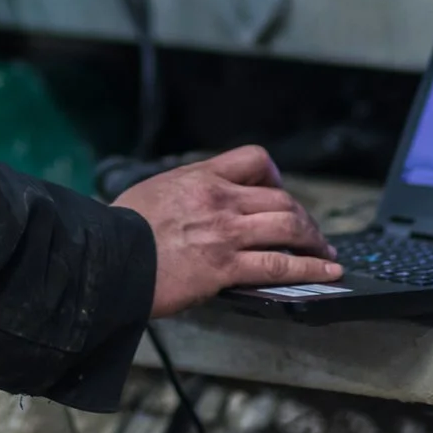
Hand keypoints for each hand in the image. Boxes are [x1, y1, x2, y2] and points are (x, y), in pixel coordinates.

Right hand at [112, 145, 341, 317]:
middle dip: (304, 217)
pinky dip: (311, 269)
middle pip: (280, 198)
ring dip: (315, 241)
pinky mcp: (226, 267)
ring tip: (325, 254)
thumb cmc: (118, 229)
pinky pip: (280, 264)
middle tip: (312, 233)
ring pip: (289, 227)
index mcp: (200, 177)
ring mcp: (225, 232)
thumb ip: (182, 193)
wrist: (106, 258)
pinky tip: (326, 273)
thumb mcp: (152, 192)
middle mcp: (219, 199)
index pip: (253, 159)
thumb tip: (193, 205)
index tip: (278, 192)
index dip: (274, 176)